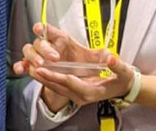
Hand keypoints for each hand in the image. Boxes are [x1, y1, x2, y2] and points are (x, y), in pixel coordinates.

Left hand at [13, 23, 133, 111]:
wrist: (124, 88)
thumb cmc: (122, 79)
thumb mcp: (124, 72)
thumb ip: (117, 65)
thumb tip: (111, 59)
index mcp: (92, 91)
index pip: (72, 84)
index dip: (58, 77)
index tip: (46, 70)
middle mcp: (82, 95)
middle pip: (60, 87)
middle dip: (46, 78)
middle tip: (33, 68)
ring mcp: (77, 95)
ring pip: (56, 88)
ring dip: (44, 79)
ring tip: (31, 69)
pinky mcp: (74, 92)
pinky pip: (58, 87)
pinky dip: (48, 80)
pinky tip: (39, 72)